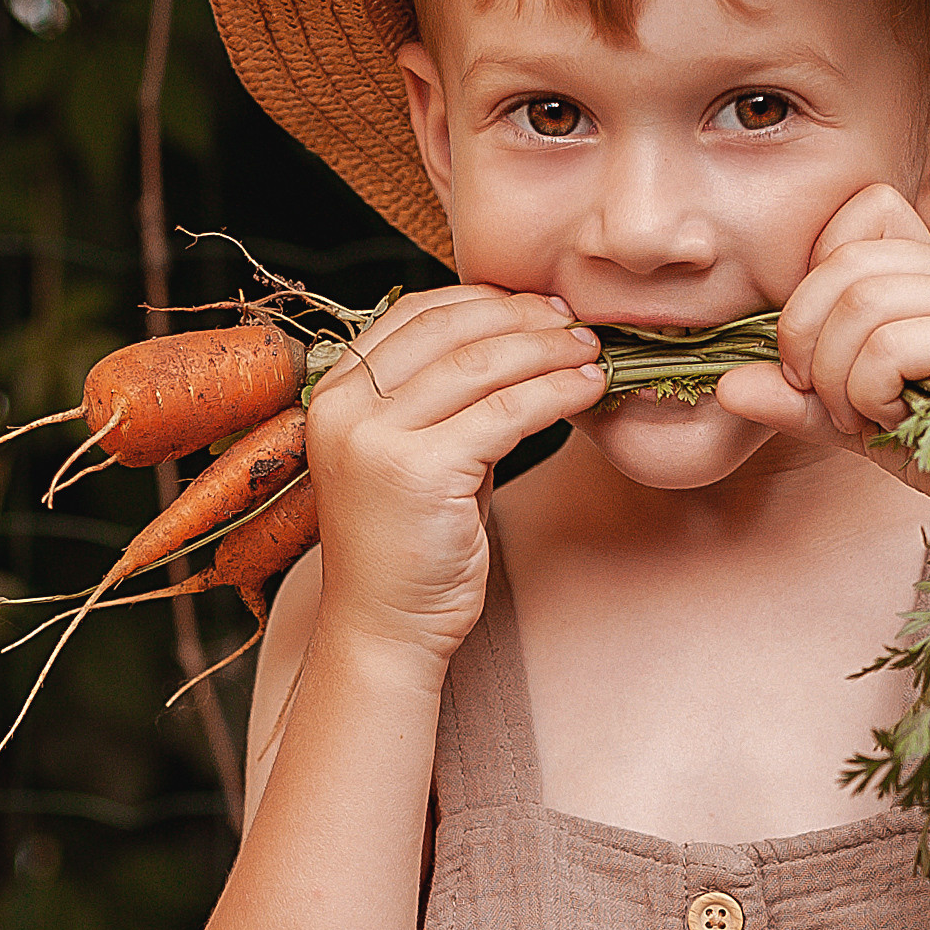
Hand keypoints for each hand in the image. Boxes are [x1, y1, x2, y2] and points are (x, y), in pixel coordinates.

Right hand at [303, 284, 606, 660]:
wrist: (386, 628)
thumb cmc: (414, 548)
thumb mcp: (421, 456)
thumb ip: (448, 401)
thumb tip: (517, 342)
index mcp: (338, 394)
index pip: (416, 314)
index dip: (484, 301)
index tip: (538, 307)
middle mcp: (346, 409)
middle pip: (449, 329)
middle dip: (523, 320)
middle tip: (576, 323)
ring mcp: (377, 439)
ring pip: (481, 365)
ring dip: (548, 351)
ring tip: (592, 352)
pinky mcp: (420, 471)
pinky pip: (505, 413)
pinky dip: (556, 393)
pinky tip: (588, 390)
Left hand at [711, 188, 929, 488]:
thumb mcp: (855, 418)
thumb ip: (796, 397)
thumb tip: (725, 385)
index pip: (860, 210)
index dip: (816, 280)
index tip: (817, 350)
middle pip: (841, 263)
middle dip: (806, 339)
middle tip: (826, 397)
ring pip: (858, 304)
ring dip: (837, 377)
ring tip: (863, 416)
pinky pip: (886, 347)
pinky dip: (868, 396)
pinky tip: (894, 422)